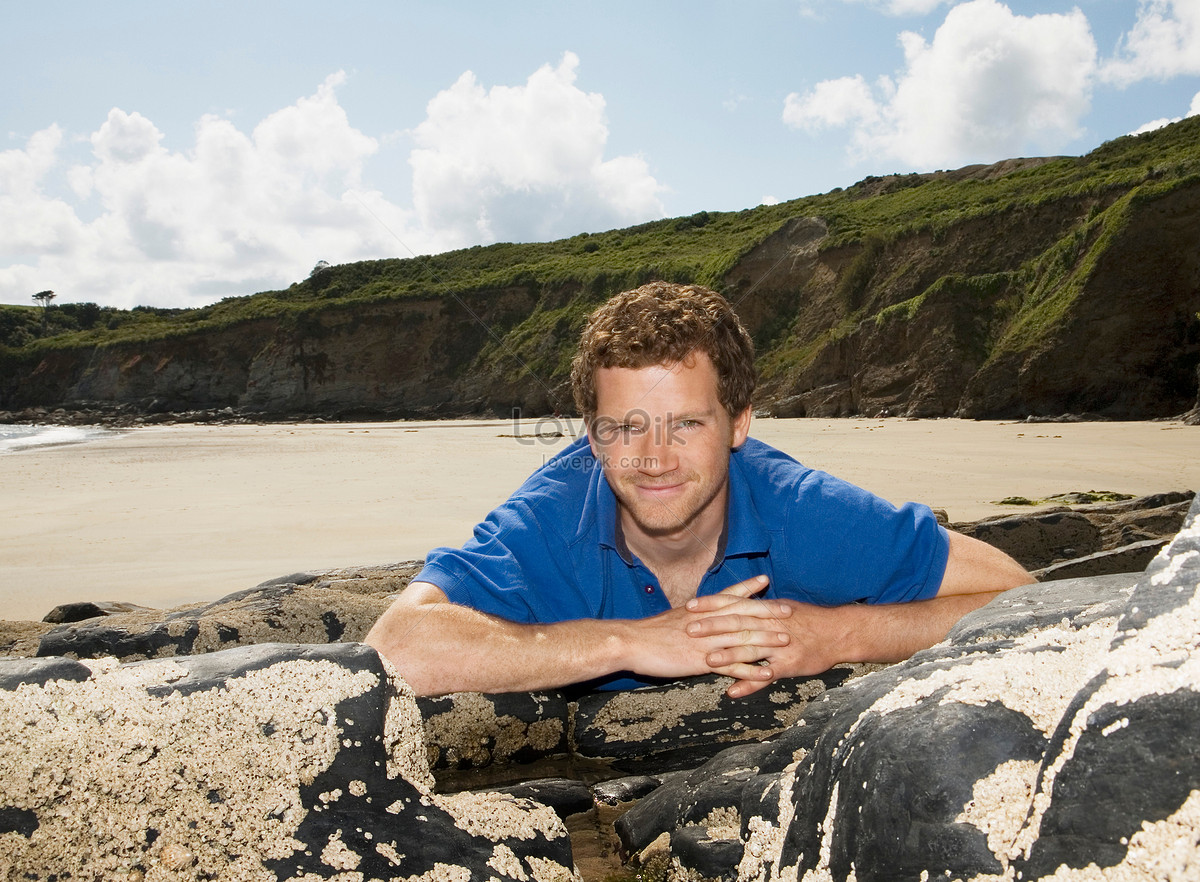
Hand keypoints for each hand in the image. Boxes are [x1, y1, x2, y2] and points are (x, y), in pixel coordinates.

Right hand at [617, 575, 792, 681]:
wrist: (631, 643)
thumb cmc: (648, 632)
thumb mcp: (672, 618)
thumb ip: (690, 616)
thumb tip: (697, 612)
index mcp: (698, 610)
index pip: (727, 595)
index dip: (747, 588)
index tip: (764, 580)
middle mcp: (706, 622)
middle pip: (742, 614)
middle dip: (767, 612)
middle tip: (789, 609)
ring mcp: (706, 641)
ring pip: (741, 637)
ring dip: (765, 639)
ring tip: (786, 640)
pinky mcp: (702, 661)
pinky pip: (732, 666)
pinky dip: (750, 670)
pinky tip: (766, 673)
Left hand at [686, 583, 850, 698]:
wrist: (840, 633)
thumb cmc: (810, 620)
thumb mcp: (783, 607)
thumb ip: (760, 607)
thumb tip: (740, 601)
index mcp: (767, 610)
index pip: (735, 603)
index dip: (712, 604)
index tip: (690, 605)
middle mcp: (771, 626)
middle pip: (738, 625)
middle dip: (712, 627)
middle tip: (688, 630)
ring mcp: (780, 646)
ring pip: (751, 650)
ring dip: (728, 655)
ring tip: (706, 660)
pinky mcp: (789, 665)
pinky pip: (766, 676)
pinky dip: (749, 684)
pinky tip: (732, 692)